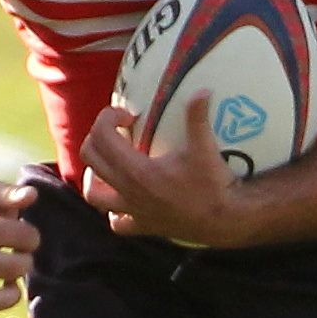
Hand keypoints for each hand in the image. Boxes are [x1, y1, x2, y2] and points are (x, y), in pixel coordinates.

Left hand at [80, 98, 242, 245]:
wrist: (225, 220)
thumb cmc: (214, 184)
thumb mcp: (204, 147)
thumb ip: (197, 117)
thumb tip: (202, 90)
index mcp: (137, 170)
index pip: (102, 136)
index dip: (109, 117)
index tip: (129, 115)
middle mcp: (128, 191)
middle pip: (91, 158)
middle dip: (99, 138)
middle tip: (120, 132)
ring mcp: (134, 212)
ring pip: (94, 194)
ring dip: (96, 175)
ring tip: (112, 163)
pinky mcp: (144, 227)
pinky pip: (117, 222)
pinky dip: (115, 209)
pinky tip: (128, 198)